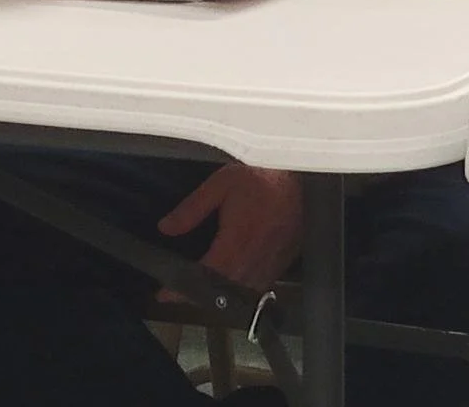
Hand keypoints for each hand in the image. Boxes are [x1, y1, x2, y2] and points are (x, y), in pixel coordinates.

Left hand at [157, 164, 304, 294]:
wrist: (304, 172)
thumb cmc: (262, 174)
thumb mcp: (222, 183)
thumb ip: (193, 208)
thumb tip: (165, 228)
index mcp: (237, 240)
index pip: (205, 275)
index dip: (183, 288)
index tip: (164, 294)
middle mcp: (256, 256)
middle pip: (225, 290)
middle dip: (200, 296)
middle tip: (180, 294)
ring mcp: (275, 259)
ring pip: (246, 290)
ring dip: (224, 296)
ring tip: (205, 291)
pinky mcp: (288, 256)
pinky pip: (265, 282)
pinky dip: (247, 287)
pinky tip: (238, 280)